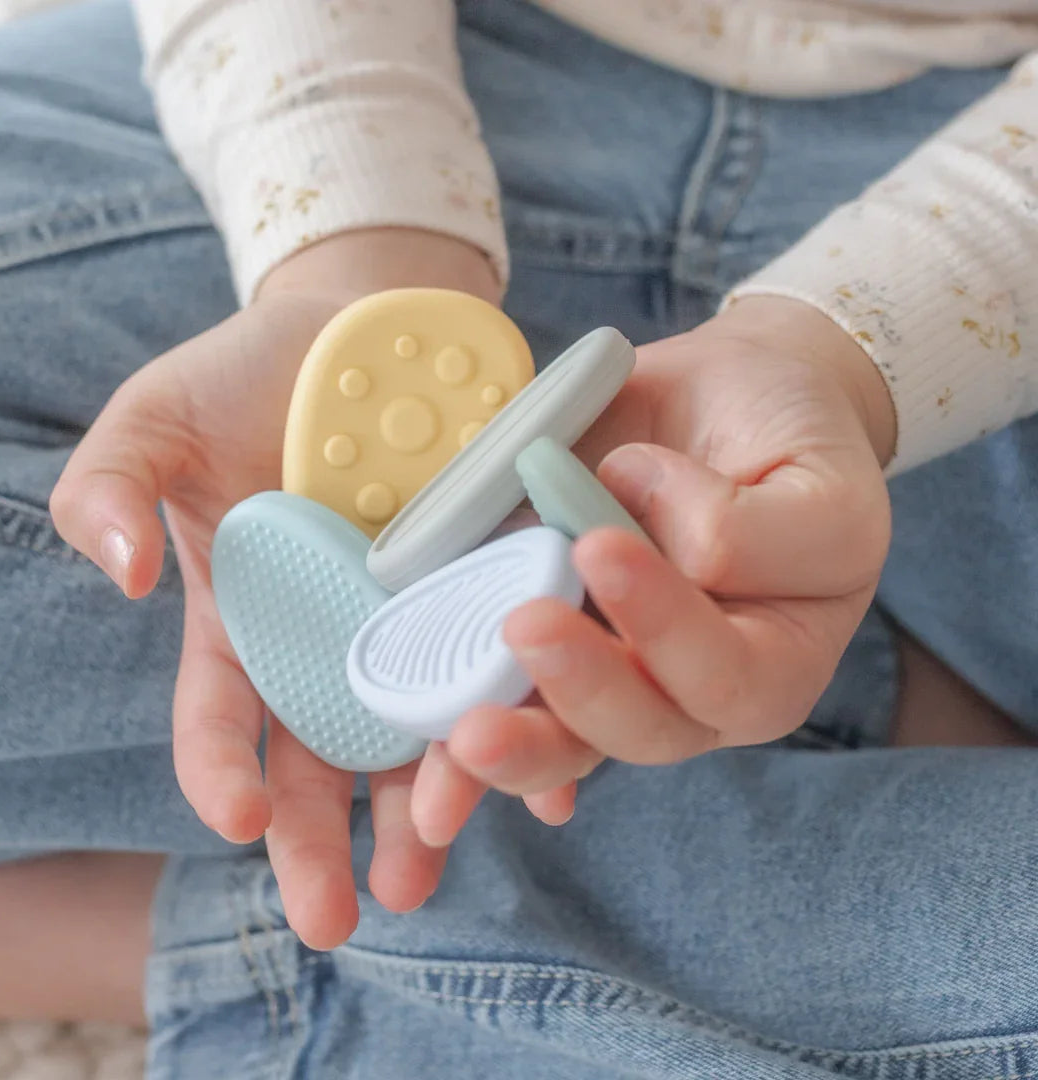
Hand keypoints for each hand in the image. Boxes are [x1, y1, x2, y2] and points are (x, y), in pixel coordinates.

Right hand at [50, 229, 514, 946]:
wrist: (365, 327)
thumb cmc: (250, 373)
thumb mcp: (158, 419)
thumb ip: (109, 488)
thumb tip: (120, 575)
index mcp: (247, 621)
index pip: (223, 716)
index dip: (222, 771)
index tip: (238, 816)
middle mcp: (331, 641)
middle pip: (321, 758)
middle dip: (322, 841)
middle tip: (338, 918)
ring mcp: (413, 622)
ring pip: (416, 737)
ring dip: (423, 812)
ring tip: (424, 874)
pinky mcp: (487, 589)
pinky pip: (506, 674)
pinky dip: (524, 729)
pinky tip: (545, 786)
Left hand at [410, 296, 895, 844]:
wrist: (724, 404)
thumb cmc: (785, 441)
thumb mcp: (821, 480)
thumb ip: (760, 530)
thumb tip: (638, 528)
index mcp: (773, 662)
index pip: (724, 675)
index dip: (662, 626)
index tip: (600, 547)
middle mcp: (689, 688)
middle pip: (641, 729)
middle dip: (578, 692)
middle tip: (522, 627)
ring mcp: (615, 671)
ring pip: (570, 739)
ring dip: (516, 743)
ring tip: (463, 736)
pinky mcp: (555, 642)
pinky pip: (516, 699)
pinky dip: (474, 737)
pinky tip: (445, 751)